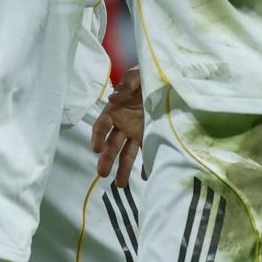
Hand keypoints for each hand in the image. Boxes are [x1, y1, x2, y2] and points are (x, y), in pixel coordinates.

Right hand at [91, 67, 145, 187]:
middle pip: (112, 144)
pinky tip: (145, 176)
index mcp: (115, 110)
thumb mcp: (135, 76)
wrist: (164, 81)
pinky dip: (145, 165)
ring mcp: (135, 132)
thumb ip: (126, 85)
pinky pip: (146, 152)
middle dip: (107, 158)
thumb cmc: (145, 77)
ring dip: (122, 168)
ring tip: (120, 185)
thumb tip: (114, 97)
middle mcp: (122, 124)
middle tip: (102, 173)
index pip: (102, 125)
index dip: (98, 136)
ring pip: (126, 153)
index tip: (96, 149)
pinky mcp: (149, 136)